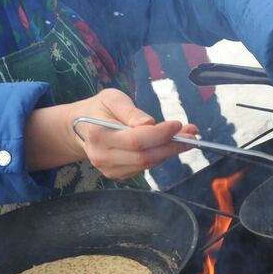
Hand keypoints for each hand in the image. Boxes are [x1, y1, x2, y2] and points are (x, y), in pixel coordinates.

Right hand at [28, 88, 195, 178]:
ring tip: (186, 138)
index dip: (161, 133)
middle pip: (144, 156)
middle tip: (192, 135)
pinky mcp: (117, 175)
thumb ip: (130, 111)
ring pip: (147, 164)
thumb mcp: (112, 98)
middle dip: (172, 146)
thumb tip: (150, 123)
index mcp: (99, 134)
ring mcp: (109, 169)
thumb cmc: (99, 108)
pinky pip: (144, 168)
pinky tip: (167, 145)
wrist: (80, 128)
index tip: (178, 124)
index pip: (137, 139)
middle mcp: (102, 156)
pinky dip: (159, 157)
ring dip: (169, 152)